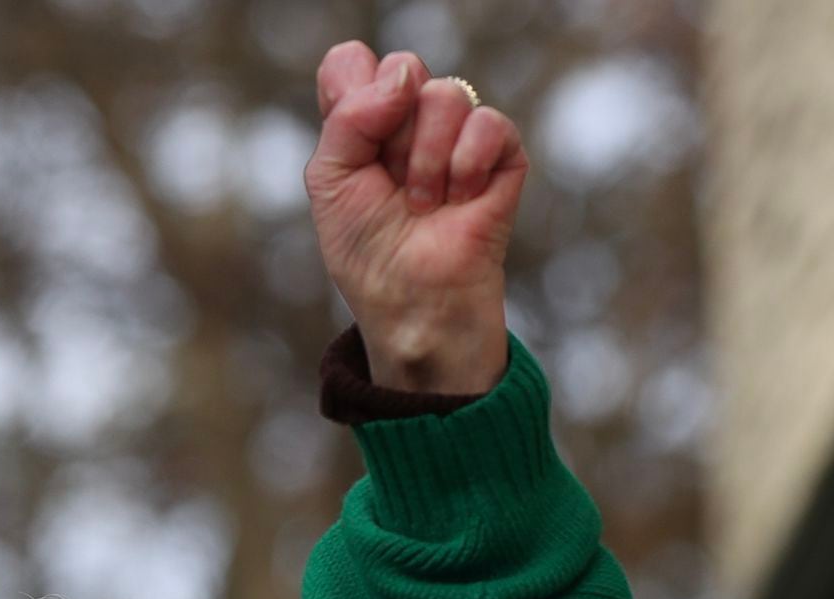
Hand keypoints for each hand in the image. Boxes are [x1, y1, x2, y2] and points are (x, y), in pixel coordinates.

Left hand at [303, 44, 526, 394]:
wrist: (412, 301)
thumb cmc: (367, 251)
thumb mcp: (331, 181)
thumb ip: (349, 117)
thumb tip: (403, 75)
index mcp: (363, 120)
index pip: (352, 62)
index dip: (354, 91)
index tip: (357, 141)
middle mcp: (410, 118)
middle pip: (403, 68)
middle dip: (391, 135)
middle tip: (392, 183)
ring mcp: (458, 132)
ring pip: (445, 94)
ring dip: (426, 160)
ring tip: (425, 204)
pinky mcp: (502, 153)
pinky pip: (488, 122)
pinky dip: (467, 166)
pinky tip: (460, 201)